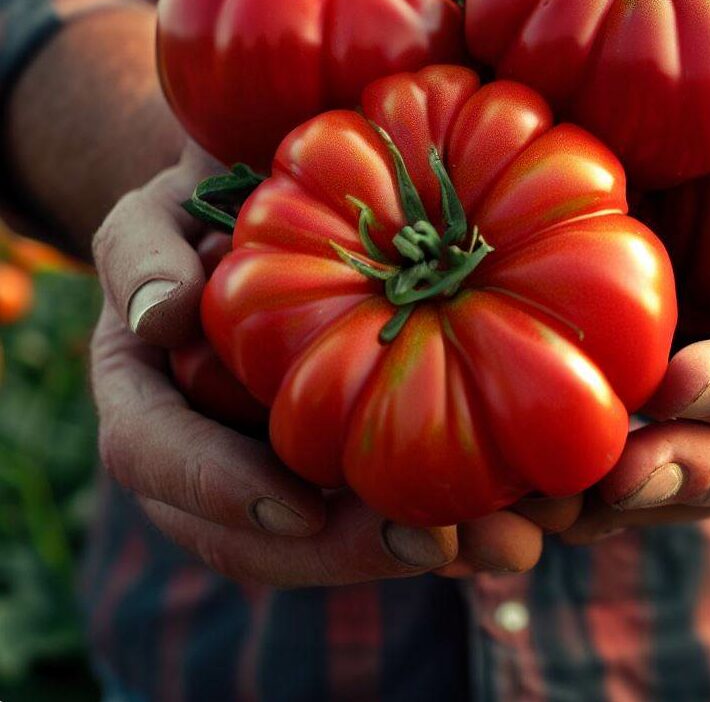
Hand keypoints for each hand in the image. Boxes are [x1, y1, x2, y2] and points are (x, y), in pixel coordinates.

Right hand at [92, 145, 552, 583]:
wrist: (251, 219)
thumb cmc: (200, 211)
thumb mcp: (157, 214)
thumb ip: (143, 253)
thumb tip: (163, 313)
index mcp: (149, 402)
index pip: (155, 458)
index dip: (218, 489)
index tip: (298, 504)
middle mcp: (209, 453)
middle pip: (252, 536)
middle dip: (342, 551)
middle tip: (433, 545)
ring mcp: (275, 461)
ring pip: (327, 536)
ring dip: (413, 549)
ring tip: (503, 543)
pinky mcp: (338, 453)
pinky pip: (378, 502)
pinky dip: (441, 513)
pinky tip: (514, 511)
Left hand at [558, 184, 709, 543]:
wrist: (642, 197)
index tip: (681, 379)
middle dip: (693, 470)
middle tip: (621, 475)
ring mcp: (696, 431)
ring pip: (683, 498)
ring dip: (624, 507)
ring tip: (556, 504)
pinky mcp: (630, 446)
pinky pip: (610, 503)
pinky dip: (570, 511)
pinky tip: (522, 505)